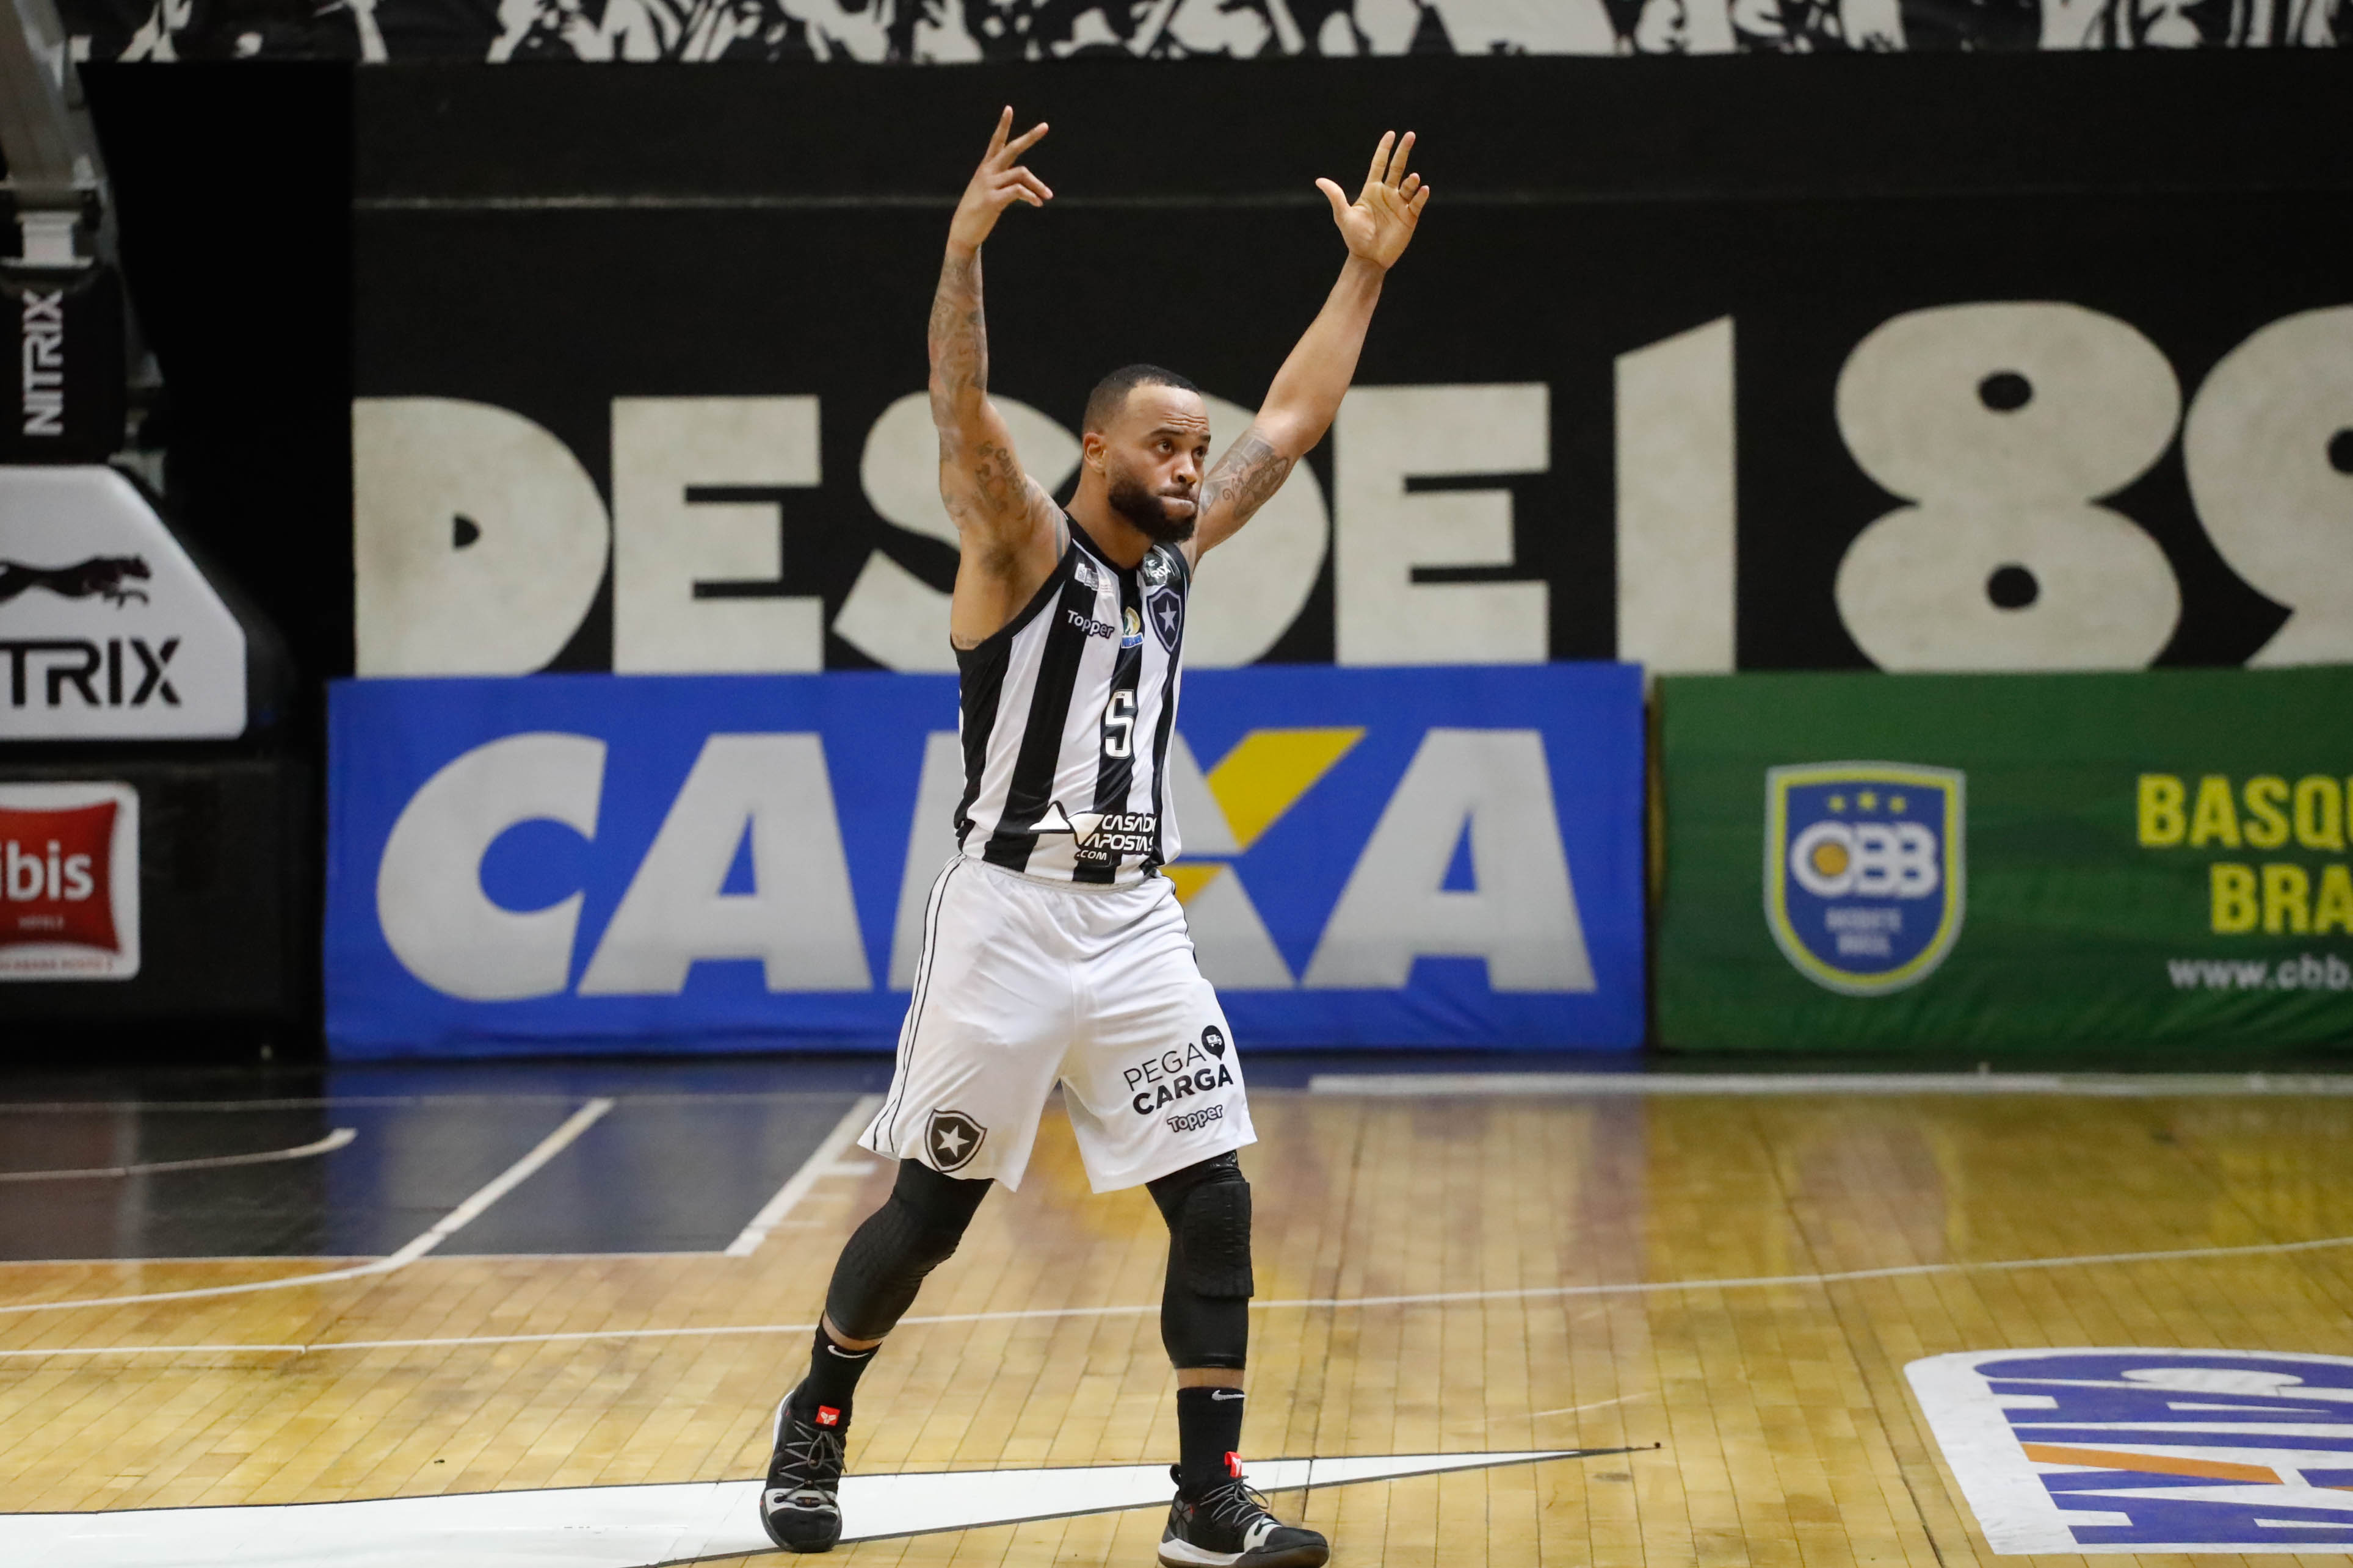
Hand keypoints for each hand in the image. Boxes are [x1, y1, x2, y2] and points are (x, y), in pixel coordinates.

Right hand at [947, 107, 1052, 256]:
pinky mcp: (993, 199)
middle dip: (1030, 137)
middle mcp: (988, 171)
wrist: (963, 231)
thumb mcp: (989, 192)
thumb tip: (1024, 184)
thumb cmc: (978, 212)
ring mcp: (990, 184)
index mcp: (986, 167)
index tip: (1008, 108)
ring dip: (1038, 184)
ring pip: (1021, 173)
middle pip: (1012, 148)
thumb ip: (1004, 183)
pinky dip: (1031, 196)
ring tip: (1048, 196)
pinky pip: (1018, 191)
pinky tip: (1037, 204)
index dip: (1003, 125)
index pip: (996, 141)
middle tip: (1045, 126)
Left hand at [1316, 130, 1428, 270]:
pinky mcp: (1410, 217)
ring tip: (1413, 178)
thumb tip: (1319, 180)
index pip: (1380, 164)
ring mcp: (1400, 204)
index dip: (1385, 149)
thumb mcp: (1343, 215)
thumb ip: (1335, 196)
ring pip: (1408, 185)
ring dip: (1412, 180)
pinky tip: (1422, 189)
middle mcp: (1388, 193)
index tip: (1391, 134)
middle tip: (1410, 135)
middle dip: (1403, 151)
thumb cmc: (1354, 237)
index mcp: (1372, 190)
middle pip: (1397, 167)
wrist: (1367, 258)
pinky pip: (1417, 203)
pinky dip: (1421, 196)